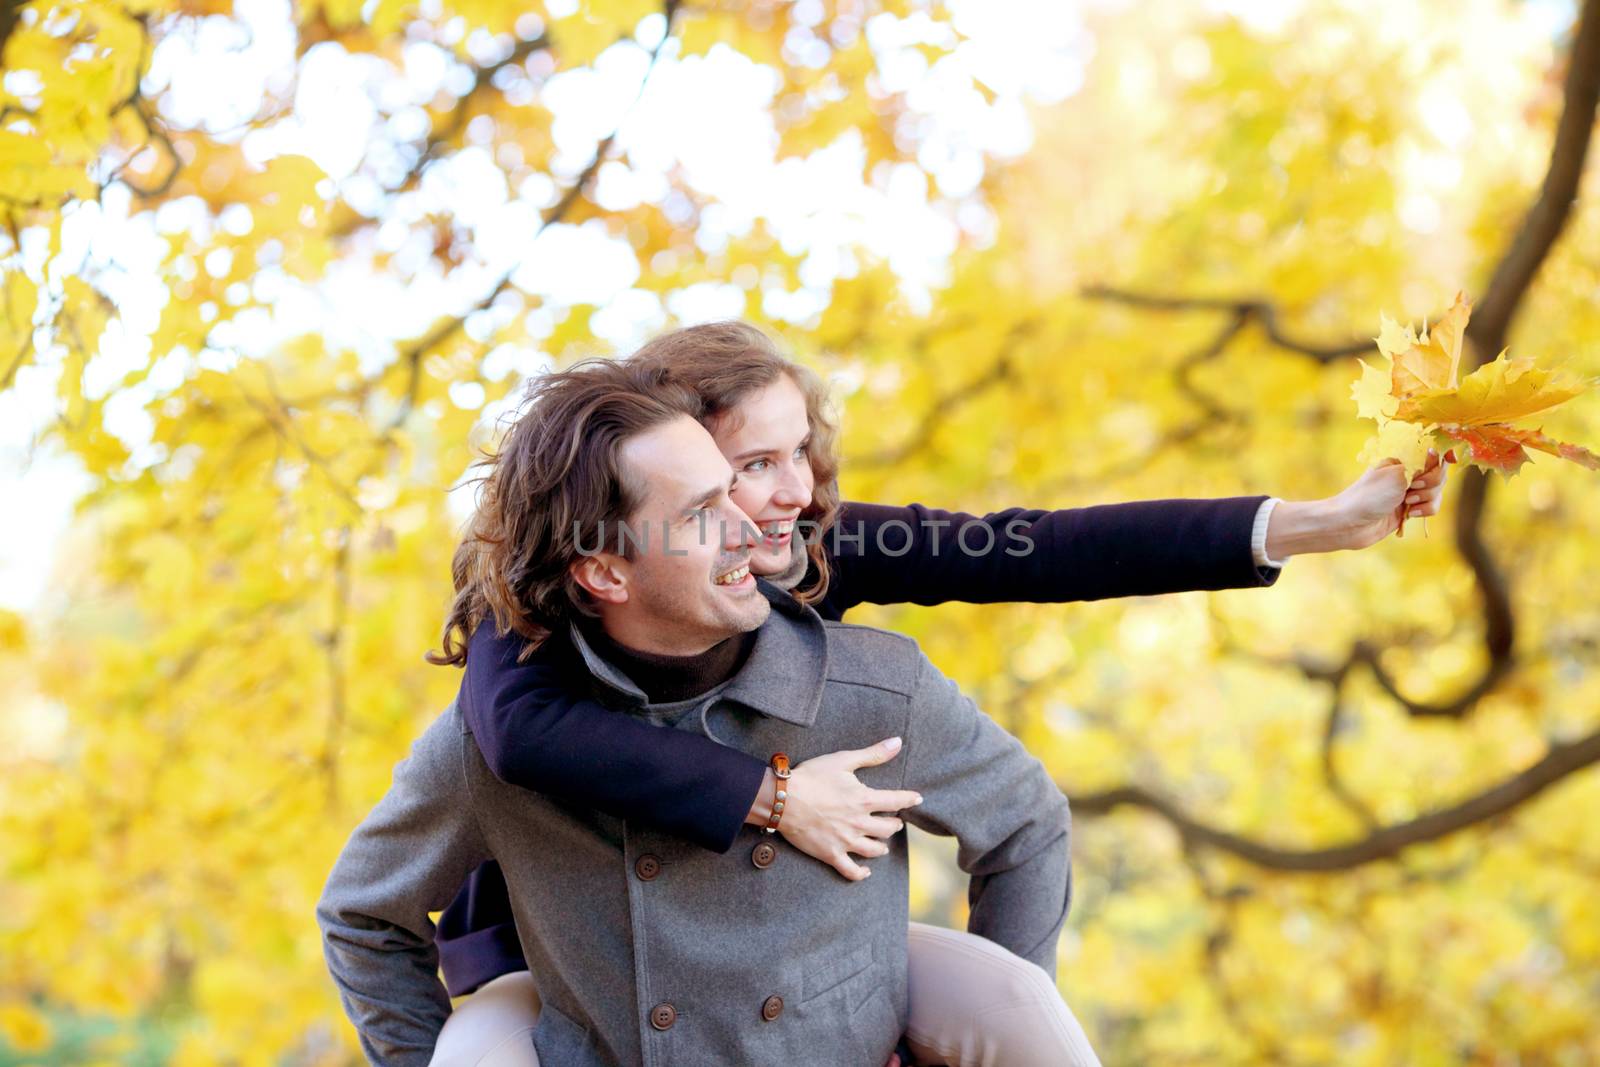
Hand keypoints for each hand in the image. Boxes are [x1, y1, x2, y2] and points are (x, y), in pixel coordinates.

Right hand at [779, 738, 922, 880]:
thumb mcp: (844, 760)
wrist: (783, 799)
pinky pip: (851, 871)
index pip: (897, 801)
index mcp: (865, 800)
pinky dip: (861, 873)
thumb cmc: (812, 776)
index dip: (910, 799)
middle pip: (888, 829)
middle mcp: (859, 823)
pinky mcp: (831, 854)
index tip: (917, 798)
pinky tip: (866, 870)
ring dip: (882, 847)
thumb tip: (898, 742)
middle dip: (894, 824)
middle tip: (894, 821)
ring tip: (883, 844)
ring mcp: (846, 841)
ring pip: (874, 850)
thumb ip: (873, 754)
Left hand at [1330, 448, 1452, 548]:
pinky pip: (1431, 507)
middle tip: (1412, 488)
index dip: (1440, 459)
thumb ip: (1422, 466)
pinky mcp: (1410, 509)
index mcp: (1402, 460)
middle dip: (1431, 483)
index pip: (1432, 454)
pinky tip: (1409, 514)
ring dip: (1428, 498)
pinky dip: (1425, 510)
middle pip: (1439, 474)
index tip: (1443, 462)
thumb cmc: (1370, 496)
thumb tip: (1440, 454)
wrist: (1350, 524)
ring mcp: (1409, 492)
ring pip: (1437, 492)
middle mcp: (1407, 474)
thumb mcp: (1397, 475)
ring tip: (1407, 504)